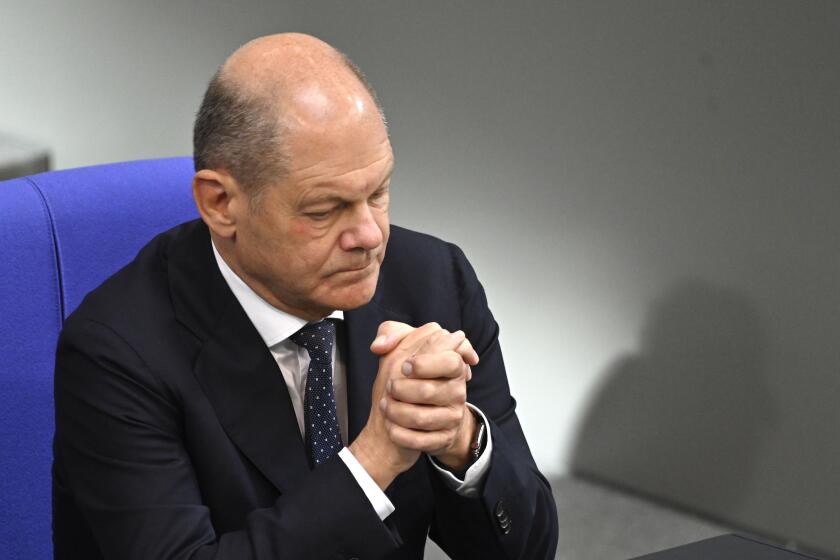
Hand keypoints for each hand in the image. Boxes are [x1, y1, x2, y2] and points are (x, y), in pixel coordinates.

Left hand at [349, 322, 477, 488]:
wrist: (417, 415)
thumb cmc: (410, 378)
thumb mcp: (402, 349)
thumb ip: (391, 333)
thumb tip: (380, 345)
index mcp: (453, 366)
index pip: (450, 360)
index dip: (424, 364)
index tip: (404, 367)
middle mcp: (458, 392)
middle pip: (428, 390)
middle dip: (399, 390)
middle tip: (390, 388)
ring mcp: (452, 417)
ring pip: (420, 418)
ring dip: (395, 412)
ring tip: (386, 406)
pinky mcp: (444, 439)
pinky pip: (419, 441)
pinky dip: (398, 434)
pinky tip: (391, 426)